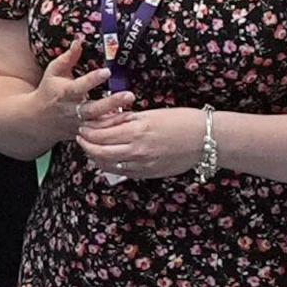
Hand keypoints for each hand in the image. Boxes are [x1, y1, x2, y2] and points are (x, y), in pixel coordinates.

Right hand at [30, 38, 125, 146]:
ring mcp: (78, 124)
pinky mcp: (84, 134)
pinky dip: (112, 130)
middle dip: (111, 103)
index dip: (92, 79)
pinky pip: (100, 134)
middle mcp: (72, 110)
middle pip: (93, 109)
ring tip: (132, 112)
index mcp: (65, 93)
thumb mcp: (54, 72)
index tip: (107, 71)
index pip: (79, 86)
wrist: (37, 120)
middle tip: (129, 95)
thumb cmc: (49, 91)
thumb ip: (68, 57)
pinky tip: (127, 123)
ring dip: (115, 119)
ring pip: (98, 125)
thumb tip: (79, 40)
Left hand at [76, 106, 209, 181]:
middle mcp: (137, 148)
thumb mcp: (152, 114)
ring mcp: (143, 163)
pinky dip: (110, 166)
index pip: (101, 134)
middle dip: (86, 145)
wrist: (205, 139)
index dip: (87, 132)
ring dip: (95, 157)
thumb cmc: (182, 121)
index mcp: (137, 129)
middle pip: (99, 151)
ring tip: (90, 149)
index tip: (82, 127)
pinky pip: (122, 172)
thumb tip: (107, 118)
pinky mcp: (148, 173)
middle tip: (80, 138)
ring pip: (108, 164)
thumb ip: (128, 118)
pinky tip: (106, 160)